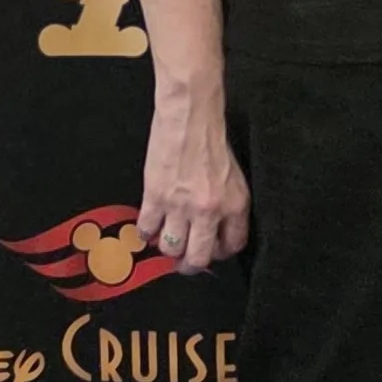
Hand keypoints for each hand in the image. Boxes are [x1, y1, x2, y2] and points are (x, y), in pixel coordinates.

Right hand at [140, 86, 249, 273]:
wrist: (190, 116)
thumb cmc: (211, 140)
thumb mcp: (234, 177)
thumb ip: (227, 207)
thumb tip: (214, 231)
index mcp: (235, 205)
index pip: (232, 246)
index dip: (219, 253)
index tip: (211, 251)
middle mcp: (209, 211)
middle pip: (199, 258)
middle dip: (190, 265)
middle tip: (184, 262)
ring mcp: (181, 206)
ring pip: (171, 248)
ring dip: (167, 248)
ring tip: (166, 240)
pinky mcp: (156, 196)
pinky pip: (147, 229)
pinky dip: (146, 232)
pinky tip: (149, 226)